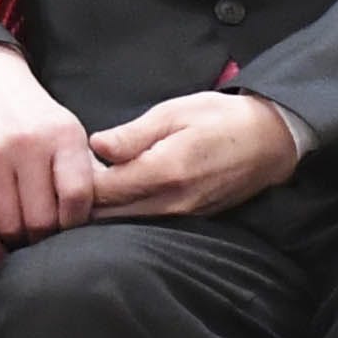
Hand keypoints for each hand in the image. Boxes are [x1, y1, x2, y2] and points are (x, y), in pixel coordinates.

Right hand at [0, 44, 104, 256]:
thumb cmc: (34, 116)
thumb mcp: (68, 131)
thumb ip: (85, 172)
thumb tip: (103, 219)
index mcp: (63, 135)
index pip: (76, 196)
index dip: (76, 225)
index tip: (73, 234)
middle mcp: (27, 144)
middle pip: (40, 218)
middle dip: (45, 241)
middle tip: (46, 245)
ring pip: (8, 225)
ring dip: (17, 244)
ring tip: (24, 245)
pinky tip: (0, 250)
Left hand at [79, 89, 304, 220]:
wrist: (270, 141)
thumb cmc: (221, 119)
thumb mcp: (174, 112)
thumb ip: (132, 135)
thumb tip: (95, 146)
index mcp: (163, 172)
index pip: (102, 191)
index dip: (77, 179)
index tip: (67, 163)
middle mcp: (171, 204)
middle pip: (109, 215)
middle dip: (85, 200)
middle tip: (72, 176)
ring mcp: (182, 218)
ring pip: (126, 224)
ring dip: (105, 209)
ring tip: (94, 184)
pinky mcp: (190, 222)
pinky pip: (147, 224)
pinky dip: (127, 214)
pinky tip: (122, 194)